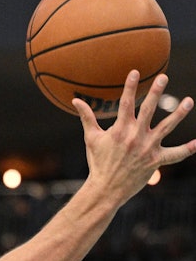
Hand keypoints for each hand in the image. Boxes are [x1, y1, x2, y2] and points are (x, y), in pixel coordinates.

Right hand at [77, 71, 195, 205]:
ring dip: (179, 113)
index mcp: (119, 130)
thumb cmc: (98, 162)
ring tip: (189, 100)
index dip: (130, 86)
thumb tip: (76, 101)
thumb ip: (87, 117)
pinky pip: (175, 154)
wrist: (106, 188)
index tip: (135, 72)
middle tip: (164, 77)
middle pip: (148, 110)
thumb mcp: (91, 138)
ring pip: (167, 127)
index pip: (126, 103)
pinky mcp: (156, 161)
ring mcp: (147, 148)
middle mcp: (135, 136)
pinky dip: (187, 149)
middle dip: (156, 92)